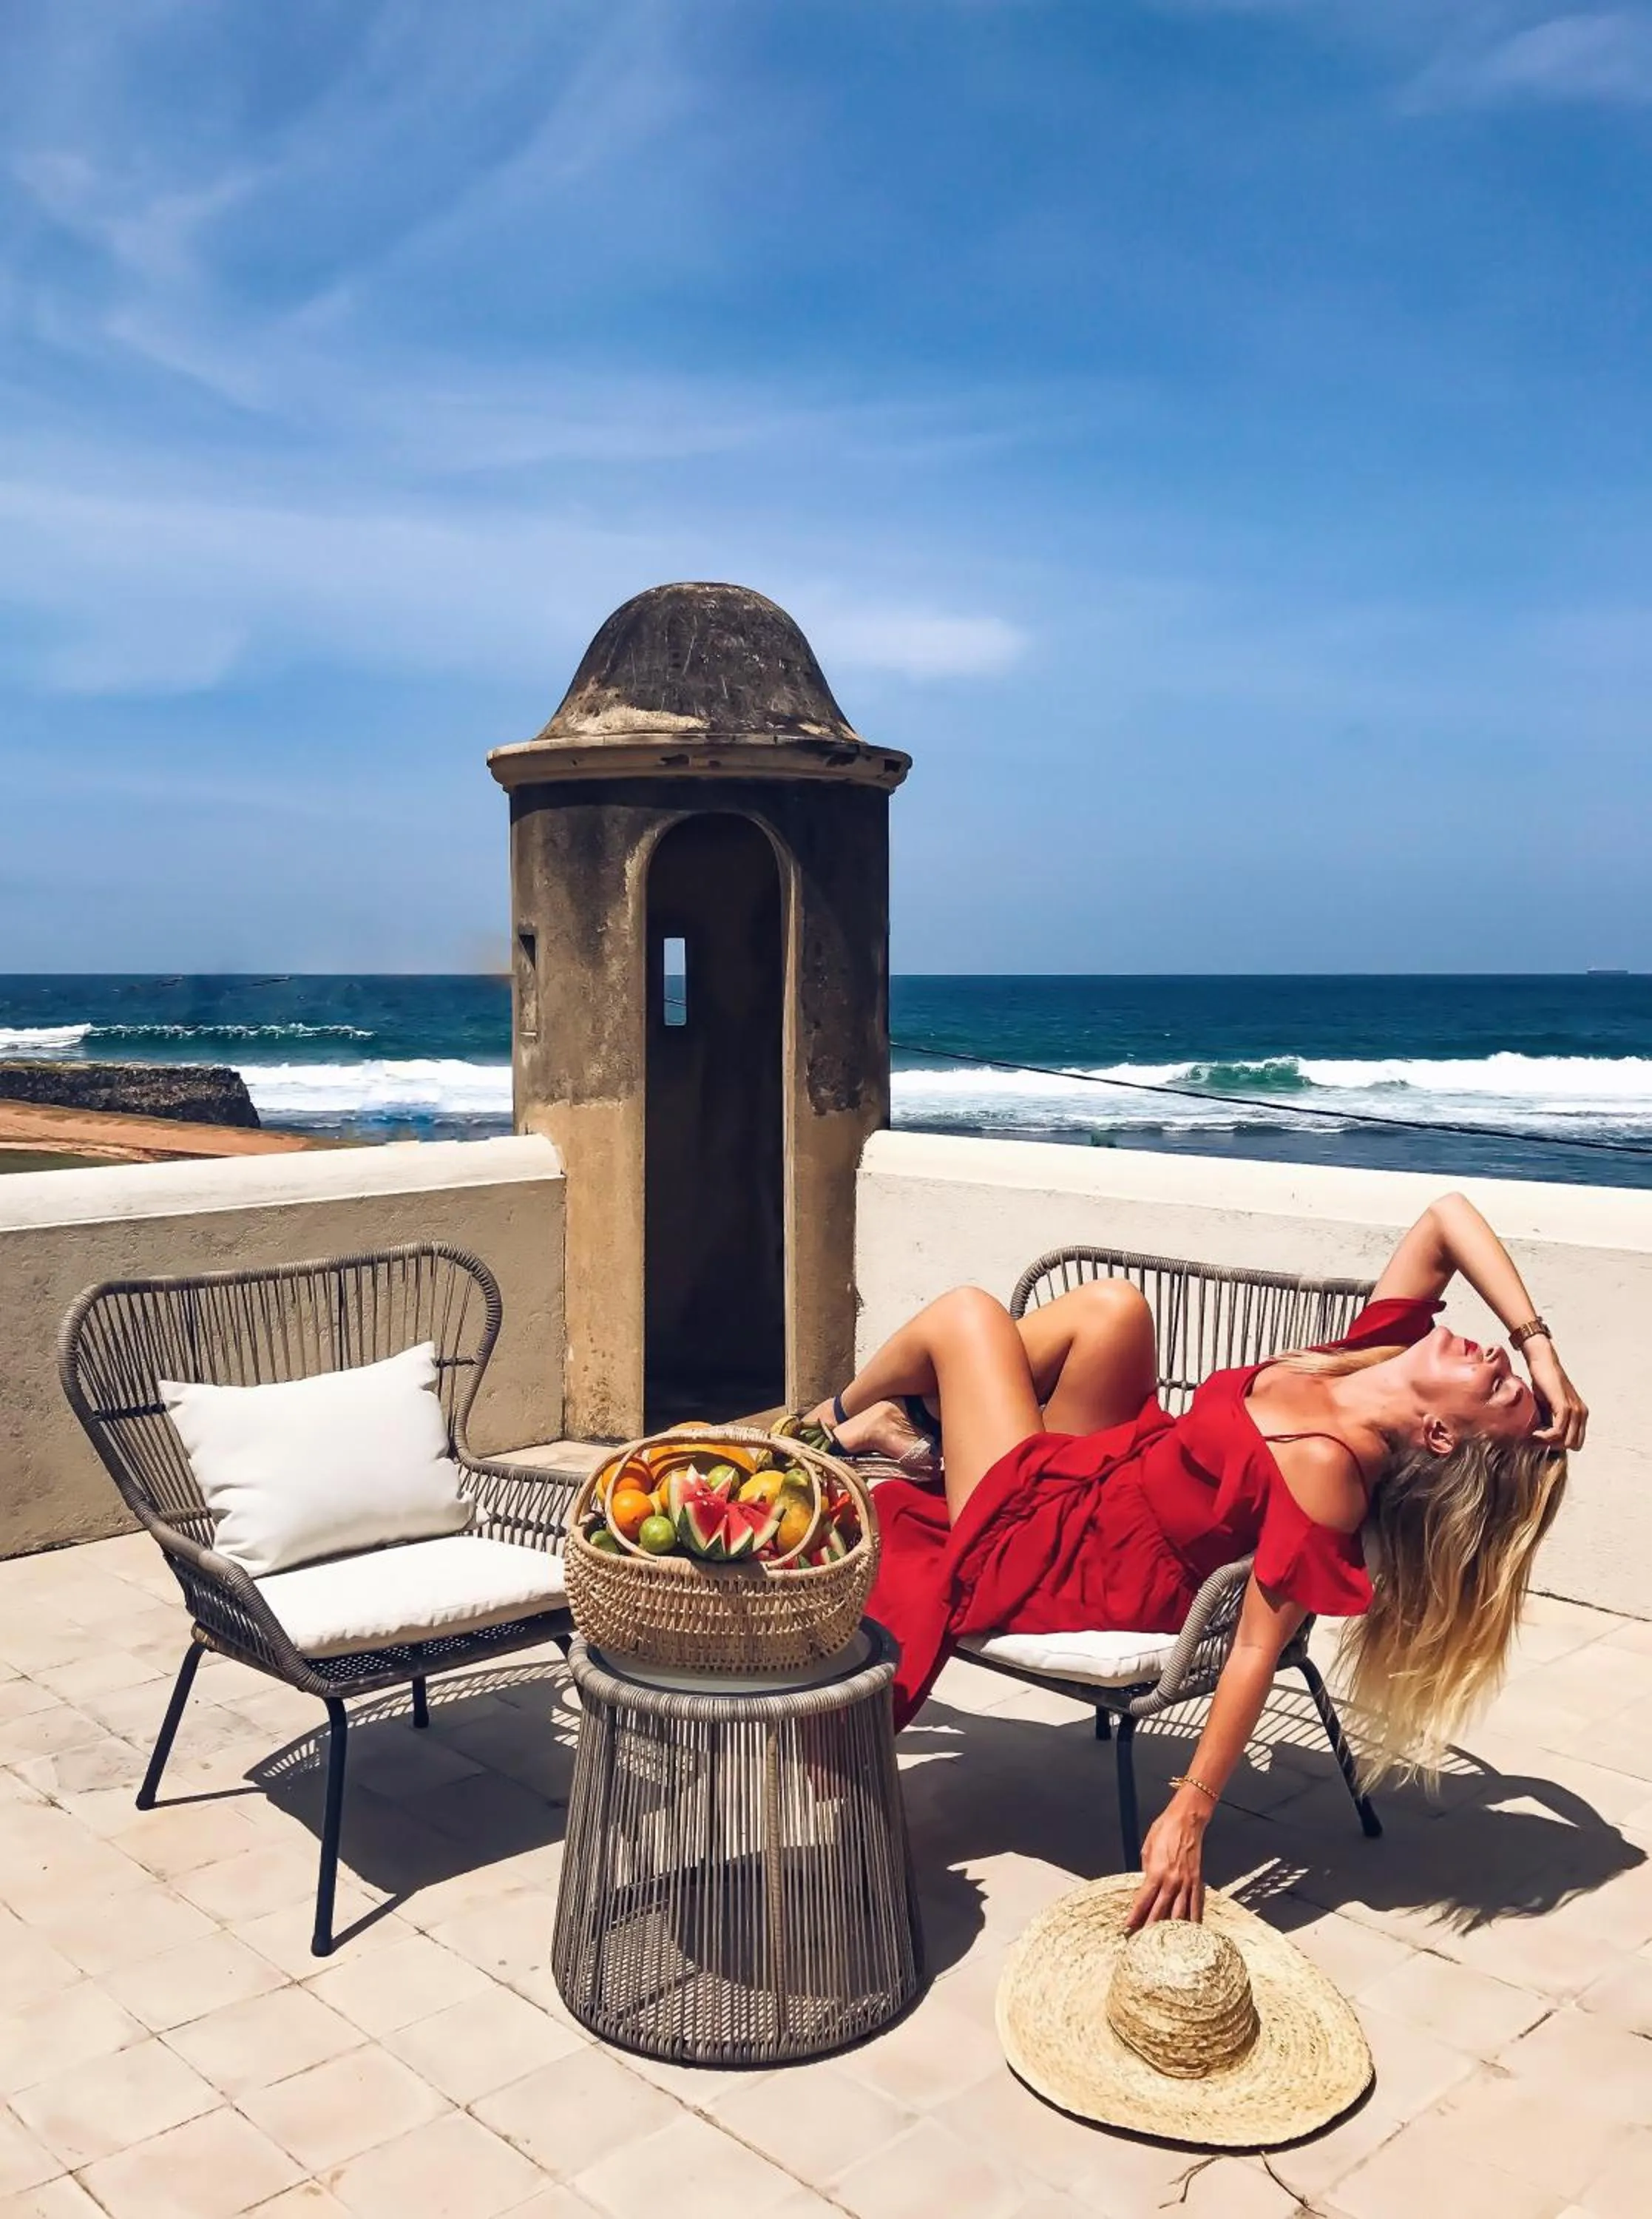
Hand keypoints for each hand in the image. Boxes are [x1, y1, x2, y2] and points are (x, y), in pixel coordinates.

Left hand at [1127, 1795, 1208, 1928]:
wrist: (1186, 1821)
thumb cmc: (1164, 1830)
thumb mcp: (1147, 1848)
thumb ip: (1146, 1870)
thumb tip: (1146, 1885)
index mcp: (1156, 1872)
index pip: (1143, 1900)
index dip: (1135, 1916)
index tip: (1128, 1927)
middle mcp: (1171, 1881)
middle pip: (1159, 1911)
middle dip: (1149, 1927)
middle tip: (1142, 1941)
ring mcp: (1186, 1883)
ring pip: (1178, 1913)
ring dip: (1170, 1929)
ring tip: (1164, 1942)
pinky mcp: (1197, 1882)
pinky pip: (1195, 1906)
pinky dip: (1193, 1920)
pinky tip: (1190, 1932)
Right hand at [1523, 1338, 1587, 1450]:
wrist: (1542, 1361)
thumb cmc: (1543, 1382)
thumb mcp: (1548, 1406)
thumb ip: (1551, 1421)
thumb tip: (1543, 1441)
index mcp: (1581, 1414)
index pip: (1576, 1443)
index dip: (1559, 1446)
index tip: (1540, 1442)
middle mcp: (1582, 1413)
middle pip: (1573, 1445)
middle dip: (1553, 1447)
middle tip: (1535, 1441)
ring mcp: (1575, 1410)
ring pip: (1565, 1441)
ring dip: (1546, 1443)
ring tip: (1532, 1437)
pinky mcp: (1564, 1406)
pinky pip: (1557, 1432)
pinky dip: (1543, 1437)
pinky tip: (1533, 1432)